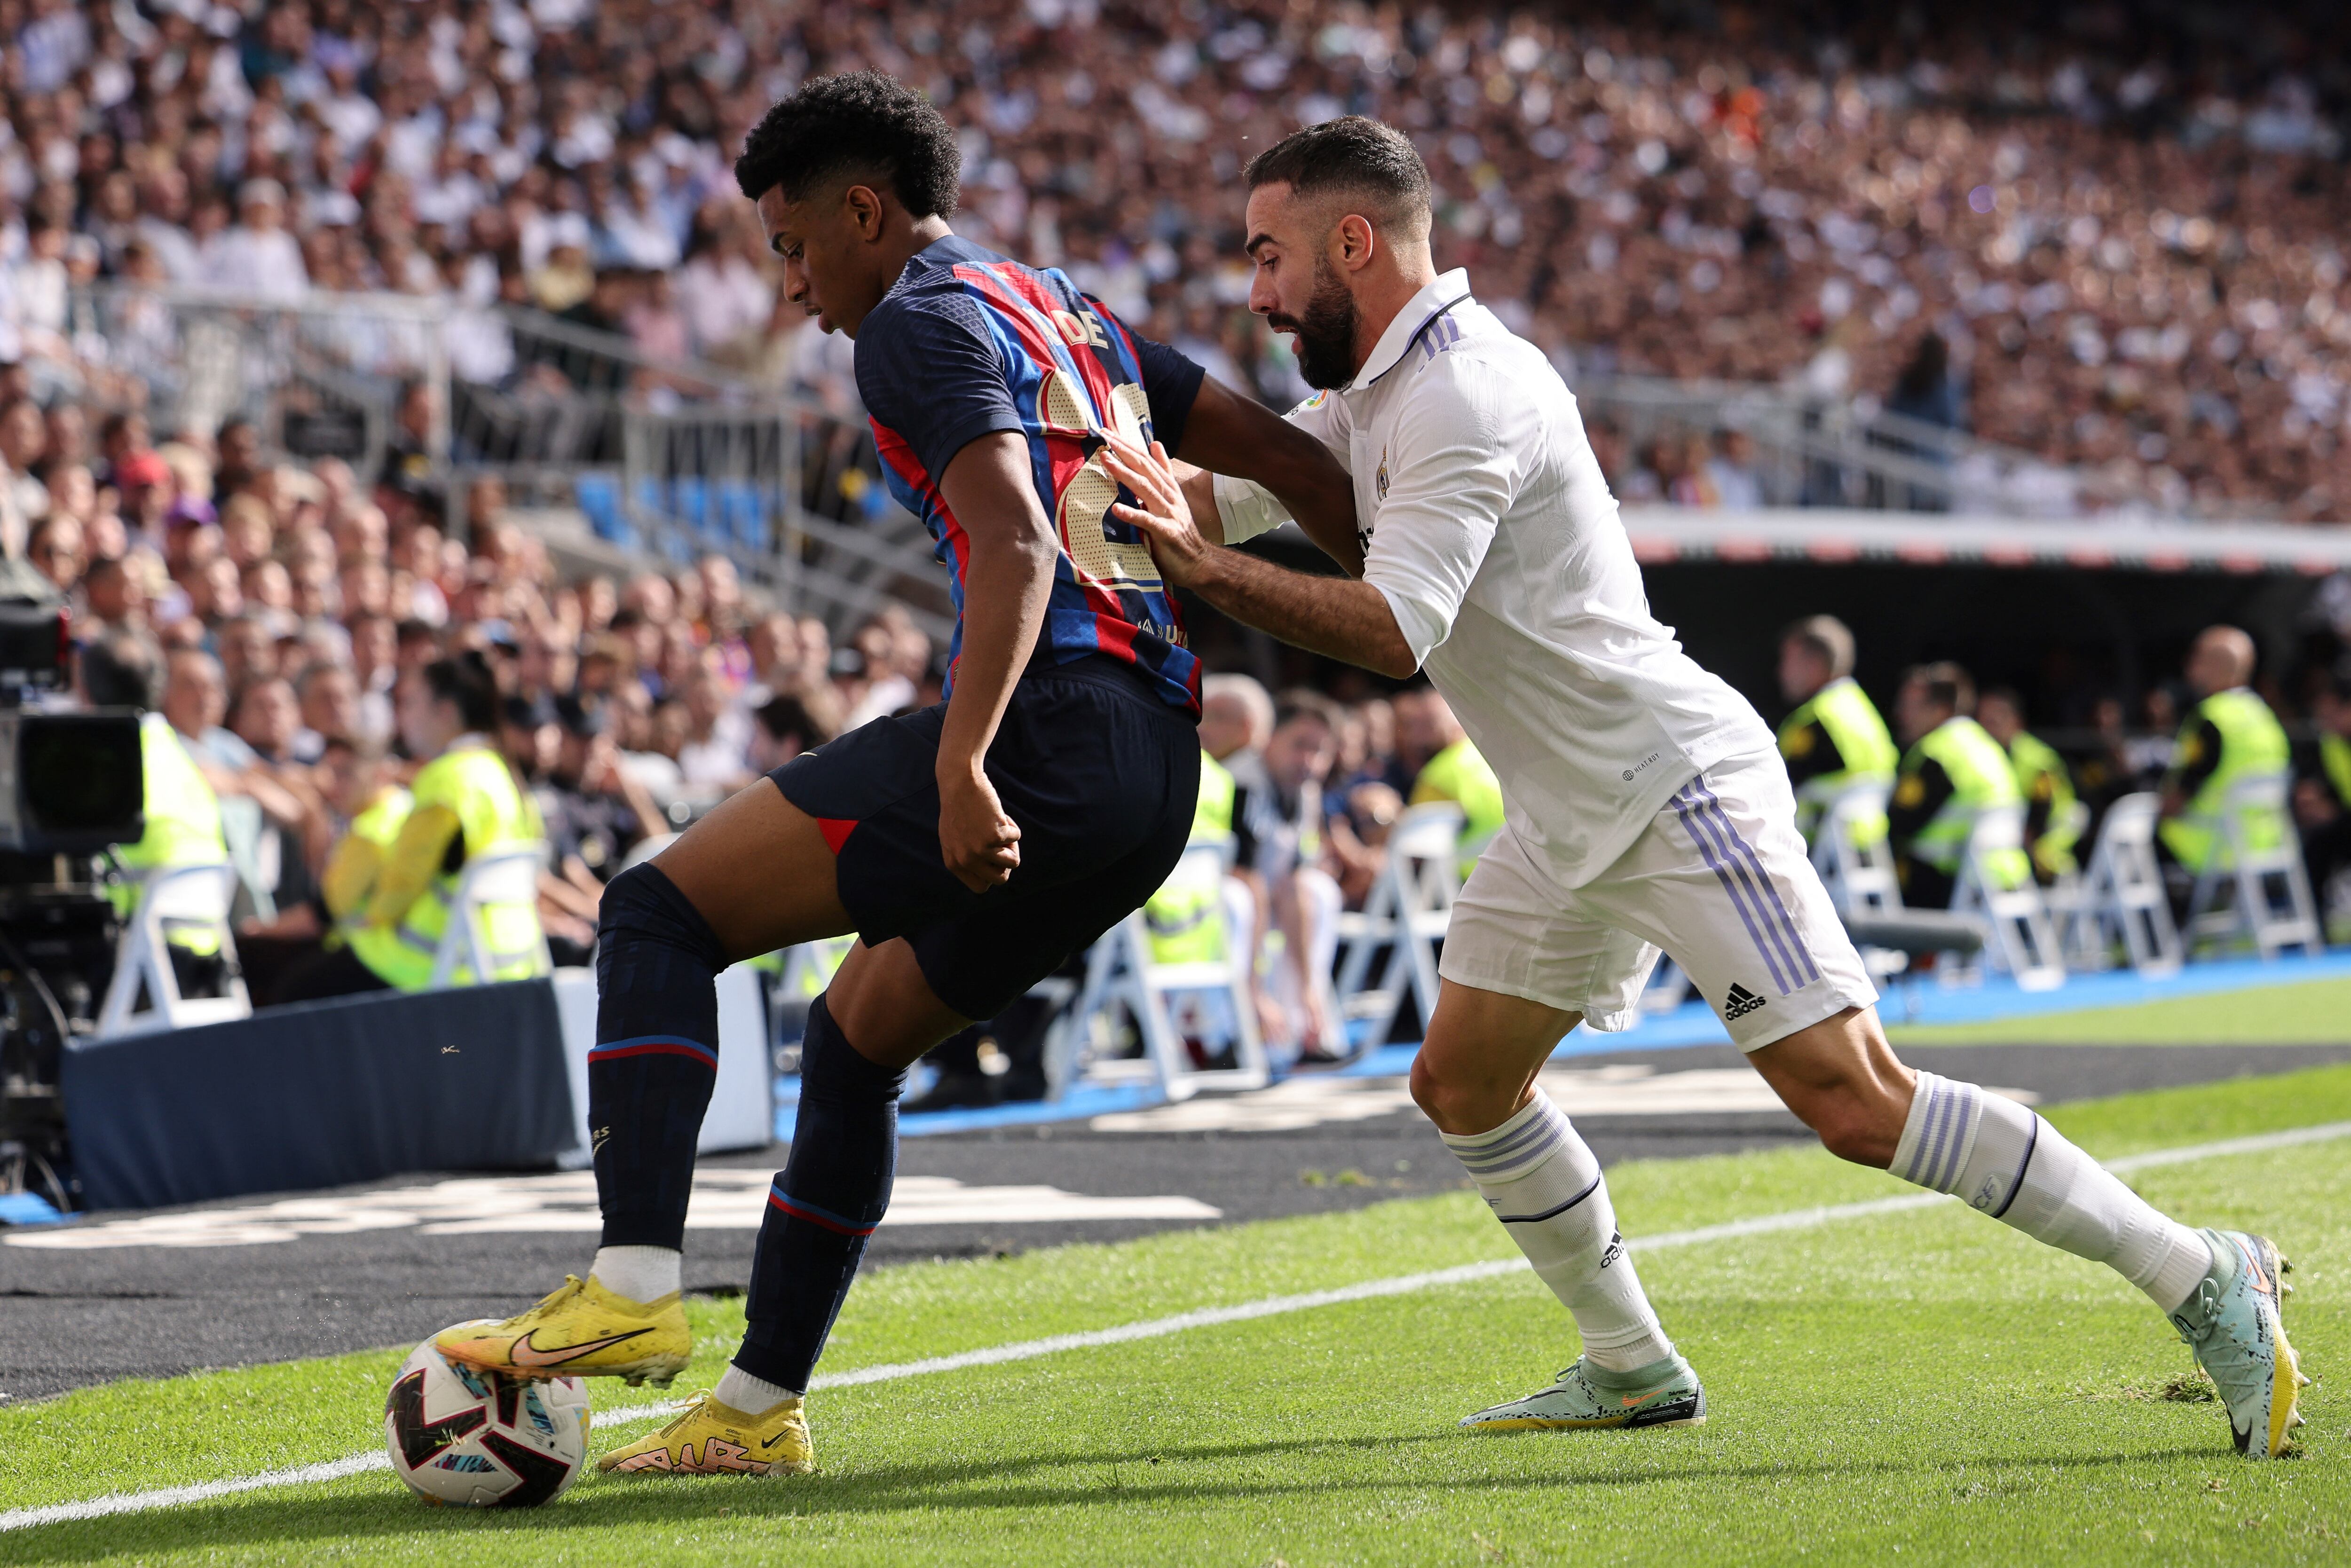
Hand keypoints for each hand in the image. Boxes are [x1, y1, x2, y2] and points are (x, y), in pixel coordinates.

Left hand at [937, 763, 1020, 891]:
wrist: (959, 782)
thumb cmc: (959, 807)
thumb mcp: (955, 837)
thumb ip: (967, 857)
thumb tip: (992, 873)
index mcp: (954, 863)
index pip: (980, 887)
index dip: (991, 874)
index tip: (993, 859)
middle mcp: (966, 860)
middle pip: (1000, 879)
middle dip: (1006, 863)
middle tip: (1003, 845)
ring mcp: (981, 849)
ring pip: (1013, 862)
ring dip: (1013, 845)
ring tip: (1002, 828)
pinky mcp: (995, 835)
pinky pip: (1017, 837)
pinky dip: (1012, 825)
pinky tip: (999, 814)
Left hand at [1100, 430, 1213, 586]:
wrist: (1199, 563)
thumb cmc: (1179, 533)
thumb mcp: (1172, 497)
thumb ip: (1163, 472)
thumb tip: (1155, 443)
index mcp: (1169, 488)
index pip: (1146, 461)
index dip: (1128, 446)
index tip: (1108, 433)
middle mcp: (1170, 496)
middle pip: (1145, 468)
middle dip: (1124, 451)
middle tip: (1104, 438)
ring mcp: (1170, 514)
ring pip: (1145, 488)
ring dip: (1125, 473)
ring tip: (1106, 461)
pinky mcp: (1167, 533)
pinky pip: (1148, 522)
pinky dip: (1132, 514)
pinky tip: (1117, 509)